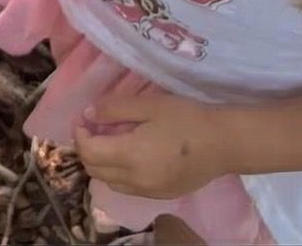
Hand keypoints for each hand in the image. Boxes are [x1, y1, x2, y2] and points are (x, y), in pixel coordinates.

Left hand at [74, 79, 238, 198]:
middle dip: (86, 149)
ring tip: (109, 140)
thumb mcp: (148, 105)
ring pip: (110, 182)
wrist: (223, 144)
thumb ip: (115, 109)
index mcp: (130, 156)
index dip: (79, 134)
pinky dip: (118, 174)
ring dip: (101, 163)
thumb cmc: (185, 119)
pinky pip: (128, 188)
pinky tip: (129, 155)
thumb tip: (89, 114)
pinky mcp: (161, 196)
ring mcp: (148, 192)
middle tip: (92, 126)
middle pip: (95, 171)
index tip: (83, 118)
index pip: (89, 152)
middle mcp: (135, 181)